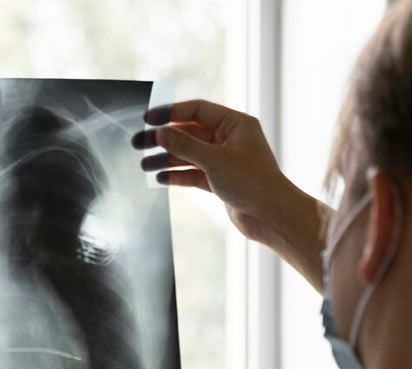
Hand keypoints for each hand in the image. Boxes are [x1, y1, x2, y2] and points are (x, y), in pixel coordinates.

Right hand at [131, 99, 315, 247]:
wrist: (272, 216)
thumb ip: (185, 145)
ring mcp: (225, 161)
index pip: (197, 111)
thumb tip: (160, 133)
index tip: (148, 119)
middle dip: (164, 139)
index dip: (171, 113)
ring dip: (167, 159)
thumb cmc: (253, 183)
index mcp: (235, 124)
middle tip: (139, 143)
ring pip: (190, 155)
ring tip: (144, 165)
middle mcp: (230, 139)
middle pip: (190, 133)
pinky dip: (178, 175)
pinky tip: (160, 178)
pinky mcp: (221, 181)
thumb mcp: (215, 160)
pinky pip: (194, 173)